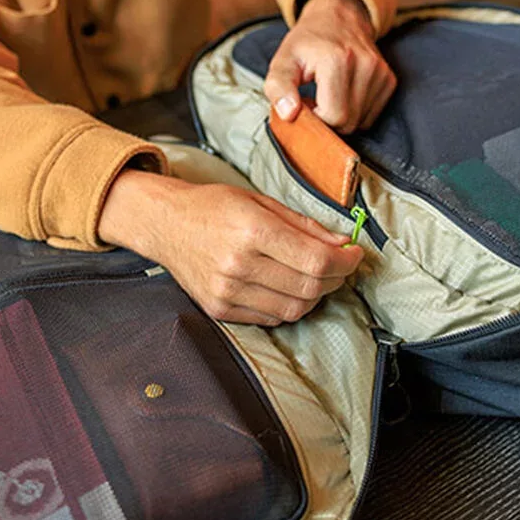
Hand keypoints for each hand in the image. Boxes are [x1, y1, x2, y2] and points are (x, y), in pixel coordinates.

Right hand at [99, 169, 362, 325]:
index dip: (346, 261)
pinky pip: (271, 318)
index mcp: (252, 231)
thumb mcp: (261, 201)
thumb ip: (304, 225)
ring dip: (315, 295)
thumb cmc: (213, 207)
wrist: (164, 224)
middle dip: (336, 278)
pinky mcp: (219, 309)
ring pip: (294, 309)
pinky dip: (289, 306)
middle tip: (340, 265)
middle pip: (309, 287)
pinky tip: (287, 286)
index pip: (316, 260)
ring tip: (314, 276)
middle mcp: (238, 265)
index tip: (355, 254)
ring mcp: (227, 291)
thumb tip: (343, 243)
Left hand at [264, 0, 395, 134]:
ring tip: (329, 95)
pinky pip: (372, 116)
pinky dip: (356, 112)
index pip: (334, 116)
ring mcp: (380, 72)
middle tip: (316, 100)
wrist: (338, 17)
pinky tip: (344, 94)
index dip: (315, 118)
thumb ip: (278, 87)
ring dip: (343, 116)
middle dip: (328, 119)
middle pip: (349, 123)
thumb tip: (288, 113)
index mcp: (336, 60)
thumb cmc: (308, 42)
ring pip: (361, 122)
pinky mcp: (389, 79)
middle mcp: (364, 64)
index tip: (306, 102)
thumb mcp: (283, 60)